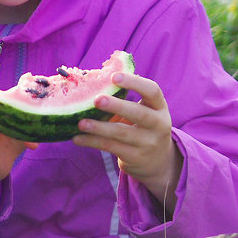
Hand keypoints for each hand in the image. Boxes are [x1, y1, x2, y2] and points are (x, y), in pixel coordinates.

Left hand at [73, 72, 181, 214]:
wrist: (157, 161)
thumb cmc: (142, 126)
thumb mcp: (144, 111)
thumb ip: (124, 98)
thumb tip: (89, 81)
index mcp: (159, 107)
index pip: (152, 91)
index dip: (134, 82)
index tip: (114, 76)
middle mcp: (158, 124)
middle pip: (139, 113)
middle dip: (117, 106)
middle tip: (97, 100)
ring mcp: (148, 143)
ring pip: (121, 133)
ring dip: (99, 128)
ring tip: (81, 123)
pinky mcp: (135, 156)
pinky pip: (111, 147)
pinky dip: (92, 142)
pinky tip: (78, 138)